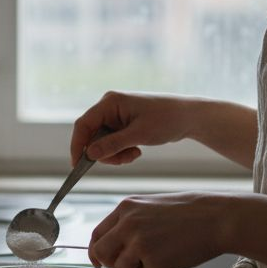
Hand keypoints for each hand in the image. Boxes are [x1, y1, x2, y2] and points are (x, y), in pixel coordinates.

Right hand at [70, 91, 199, 166]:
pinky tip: (136, 151)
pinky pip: (112, 142)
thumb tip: (89, 154)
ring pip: (102, 142)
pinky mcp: (123, 124)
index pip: (83, 124)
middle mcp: (109, 107)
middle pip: (92, 136)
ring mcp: (116, 116)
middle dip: (105, 153)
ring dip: (115, 154)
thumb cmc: (166, 119)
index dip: (78, 145)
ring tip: (134, 154)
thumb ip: (112, 145)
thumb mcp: (138, 135)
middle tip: (122, 160)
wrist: (188, 117)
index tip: (77, 165)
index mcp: (110, 102)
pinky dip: (121, 151)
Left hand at [88, 192, 234, 267]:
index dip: (96, 251)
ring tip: (160, 255)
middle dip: (112, 264)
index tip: (99, 261)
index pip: (97, 234)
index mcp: (125, 208)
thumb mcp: (151, 208)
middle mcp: (127, 224)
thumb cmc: (189, 213)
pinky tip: (175, 257)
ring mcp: (139, 243)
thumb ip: (129, 223)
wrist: (216, 218)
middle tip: (130, 264)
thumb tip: (112, 246)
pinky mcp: (154, 260)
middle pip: (101, 253)